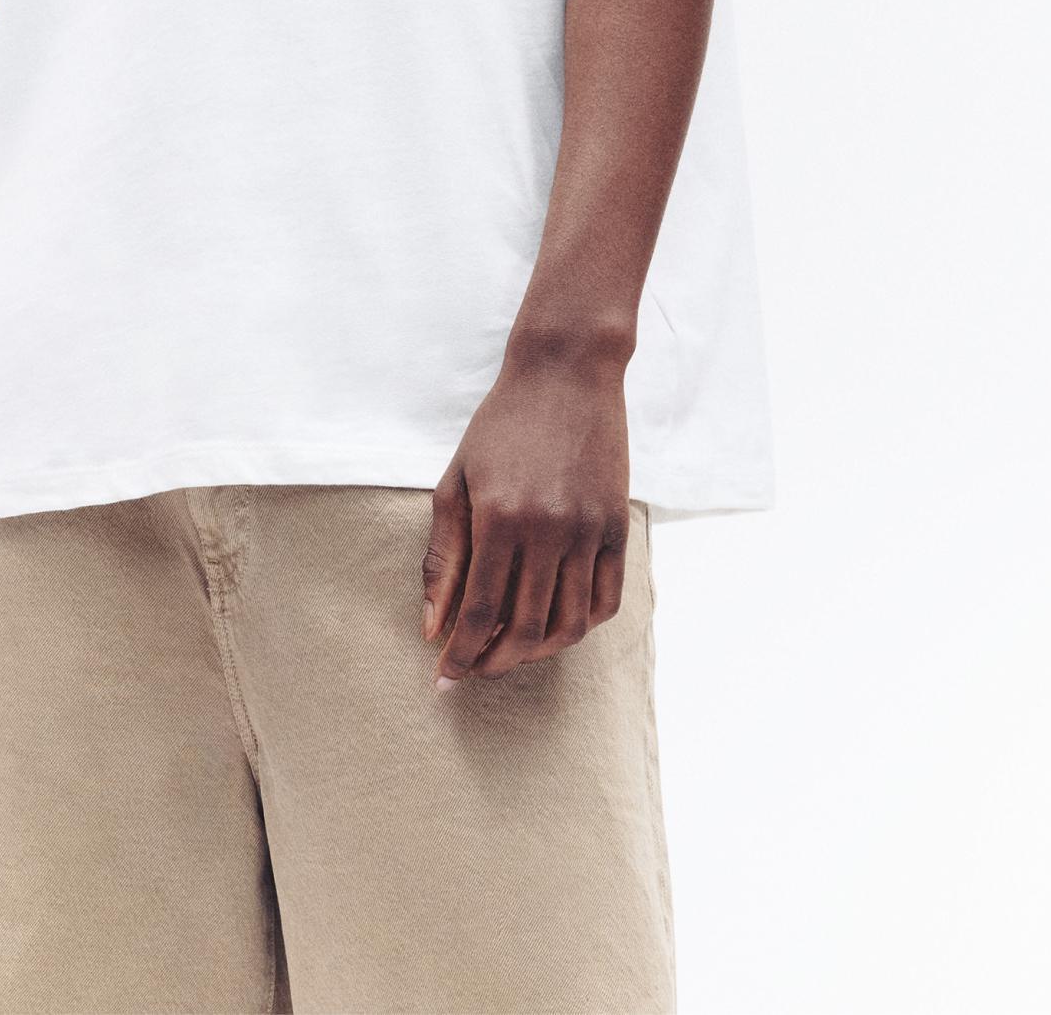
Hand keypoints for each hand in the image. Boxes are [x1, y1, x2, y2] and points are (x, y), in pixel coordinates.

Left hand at [423, 338, 631, 686]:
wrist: (565, 372)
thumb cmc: (500, 426)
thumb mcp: (457, 481)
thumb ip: (443, 557)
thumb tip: (432, 625)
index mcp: (499, 518)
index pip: (479, 613)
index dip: (460, 654)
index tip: (445, 678)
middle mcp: (548, 531)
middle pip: (525, 630)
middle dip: (494, 662)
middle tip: (474, 669)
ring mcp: (589, 531)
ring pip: (569, 626)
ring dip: (537, 653)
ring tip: (511, 651)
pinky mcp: (618, 526)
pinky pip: (606, 600)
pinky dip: (580, 627)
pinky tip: (554, 625)